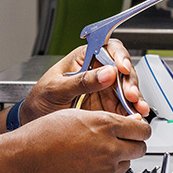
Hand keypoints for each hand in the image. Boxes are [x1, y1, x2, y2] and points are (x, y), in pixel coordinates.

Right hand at [17, 108, 150, 172]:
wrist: (25, 159)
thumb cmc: (44, 135)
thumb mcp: (77, 114)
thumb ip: (103, 119)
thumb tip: (123, 123)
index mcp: (105, 125)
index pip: (142, 128)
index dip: (141, 128)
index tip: (139, 129)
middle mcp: (109, 149)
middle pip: (140, 147)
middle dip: (134, 143)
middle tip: (123, 141)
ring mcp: (104, 171)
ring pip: (125, 164)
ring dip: (117, 158)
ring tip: (96, 153)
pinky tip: (86, 166)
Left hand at [21, 39, 149, 123]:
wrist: (33, 123)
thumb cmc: (40, 100)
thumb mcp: (56, 89)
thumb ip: (81, 81)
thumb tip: (107, 72)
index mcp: (84, 59)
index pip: (108, 49)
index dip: (119, 55)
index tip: (122, 67)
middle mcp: (97, 72)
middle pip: (123, 70)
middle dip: (130, 81)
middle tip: (130, 95)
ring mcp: (104, 91)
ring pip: (127, 90)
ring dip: (136, 99)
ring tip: (138, 110)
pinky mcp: (107, 109)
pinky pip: (125, 109)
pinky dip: (132, 114)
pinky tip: (135, 118)